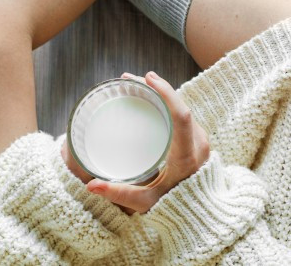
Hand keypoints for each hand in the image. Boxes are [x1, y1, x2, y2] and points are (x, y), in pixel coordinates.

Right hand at [75, 70, 209, 215]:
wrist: (200, 212)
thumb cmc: (171, 206)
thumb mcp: (145, 202)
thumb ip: (119, 194)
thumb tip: (90, 186)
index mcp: (187, 155)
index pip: (181, 116)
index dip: (167, 94)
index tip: (149, 78)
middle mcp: (197, 142)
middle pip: (179, 105)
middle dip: (156, 87)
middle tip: (129, 78)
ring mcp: (199, 137)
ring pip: (180, 106)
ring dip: (160, 92)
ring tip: (135, 82)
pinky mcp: (197, 136)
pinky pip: (182, 112)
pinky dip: (166, 100)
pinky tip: (149, 93)